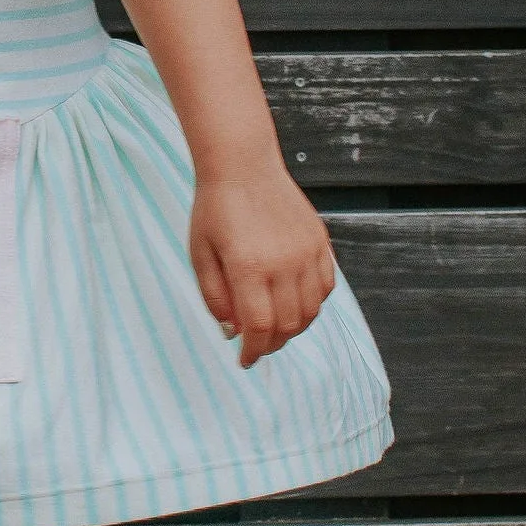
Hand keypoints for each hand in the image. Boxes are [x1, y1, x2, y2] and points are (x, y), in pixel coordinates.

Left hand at [190, 162, 335, 367]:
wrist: (243, 164)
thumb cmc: (215, 208)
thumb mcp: (200, 254)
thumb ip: (215, 297)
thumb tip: (233, 332)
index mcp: (248, 267)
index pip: (259, 328)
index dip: (253, 352)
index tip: (245, 361)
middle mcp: (283, 263)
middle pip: (288, 325)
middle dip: (271, 344)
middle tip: (258, 346)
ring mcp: (306, 252)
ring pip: (312, 310)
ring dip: (294, 328)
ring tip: (275, 328)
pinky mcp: (320, 242)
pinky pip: (326, 286)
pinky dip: (313, 304)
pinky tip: (295, 303)